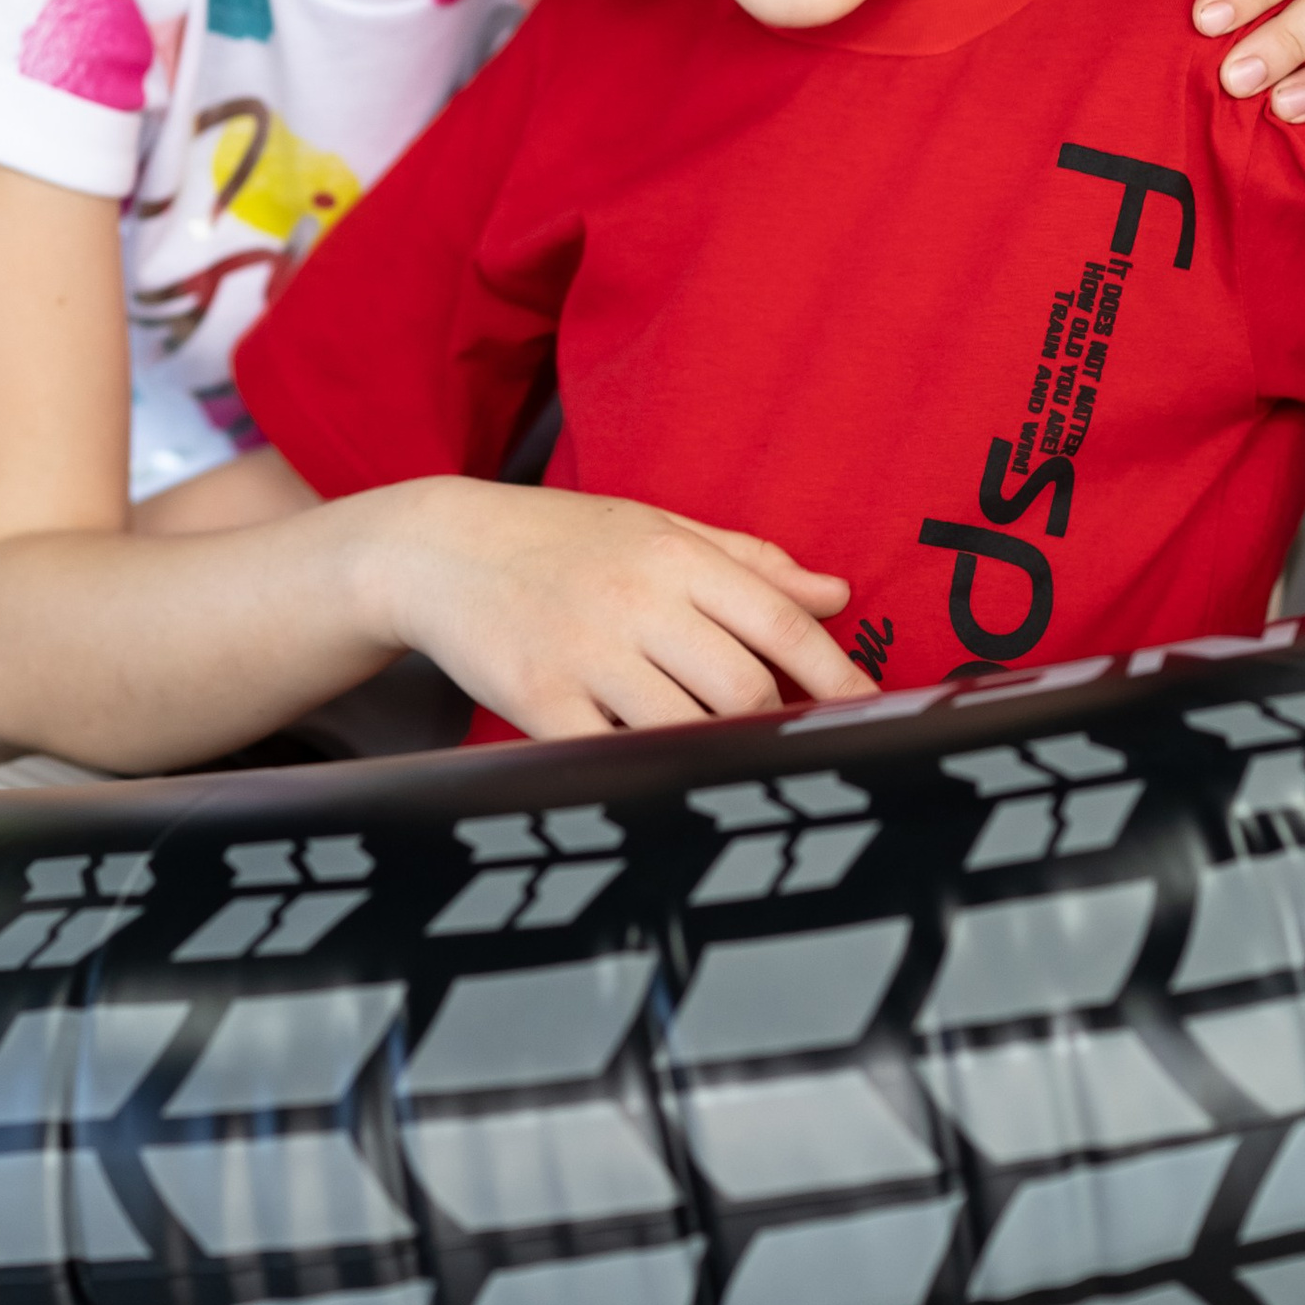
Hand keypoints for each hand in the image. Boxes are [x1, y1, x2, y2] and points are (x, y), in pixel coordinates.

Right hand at [371, 478, 862, 737]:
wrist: (436, 547)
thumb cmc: (556, 539)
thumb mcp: (654, 526)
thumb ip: (749, 562)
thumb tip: (835, 594)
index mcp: (677, 555)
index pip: (782, 625)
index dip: (837, 679)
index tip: (868, 716)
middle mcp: (639, 601)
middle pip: (745, 687)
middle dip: (779, 727)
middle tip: (794, 750)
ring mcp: (587, 653)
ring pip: (687, 729)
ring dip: (720, 755)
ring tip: (735, 768)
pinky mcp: (539, 699)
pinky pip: (611, 755)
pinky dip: (646, 773)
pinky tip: (663, 779)